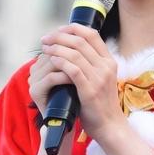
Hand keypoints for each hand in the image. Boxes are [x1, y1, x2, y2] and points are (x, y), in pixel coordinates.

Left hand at [37, 24, 124, 142]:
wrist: (109, 125)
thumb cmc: (100, 103)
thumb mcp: (101, 78)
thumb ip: (91, 64)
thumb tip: (71, 49)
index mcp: (109, 61)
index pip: (92, 34)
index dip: (72, 29)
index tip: (57, 31)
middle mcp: (106, 66)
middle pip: (80, 41)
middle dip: (59, 37)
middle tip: (45, 39)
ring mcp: (99, 78)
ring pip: (75, 53)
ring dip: (56, 48)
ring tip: (44, 48)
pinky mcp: (90, 90)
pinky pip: (72, 70)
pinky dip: (60, 62)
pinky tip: (50, 61)